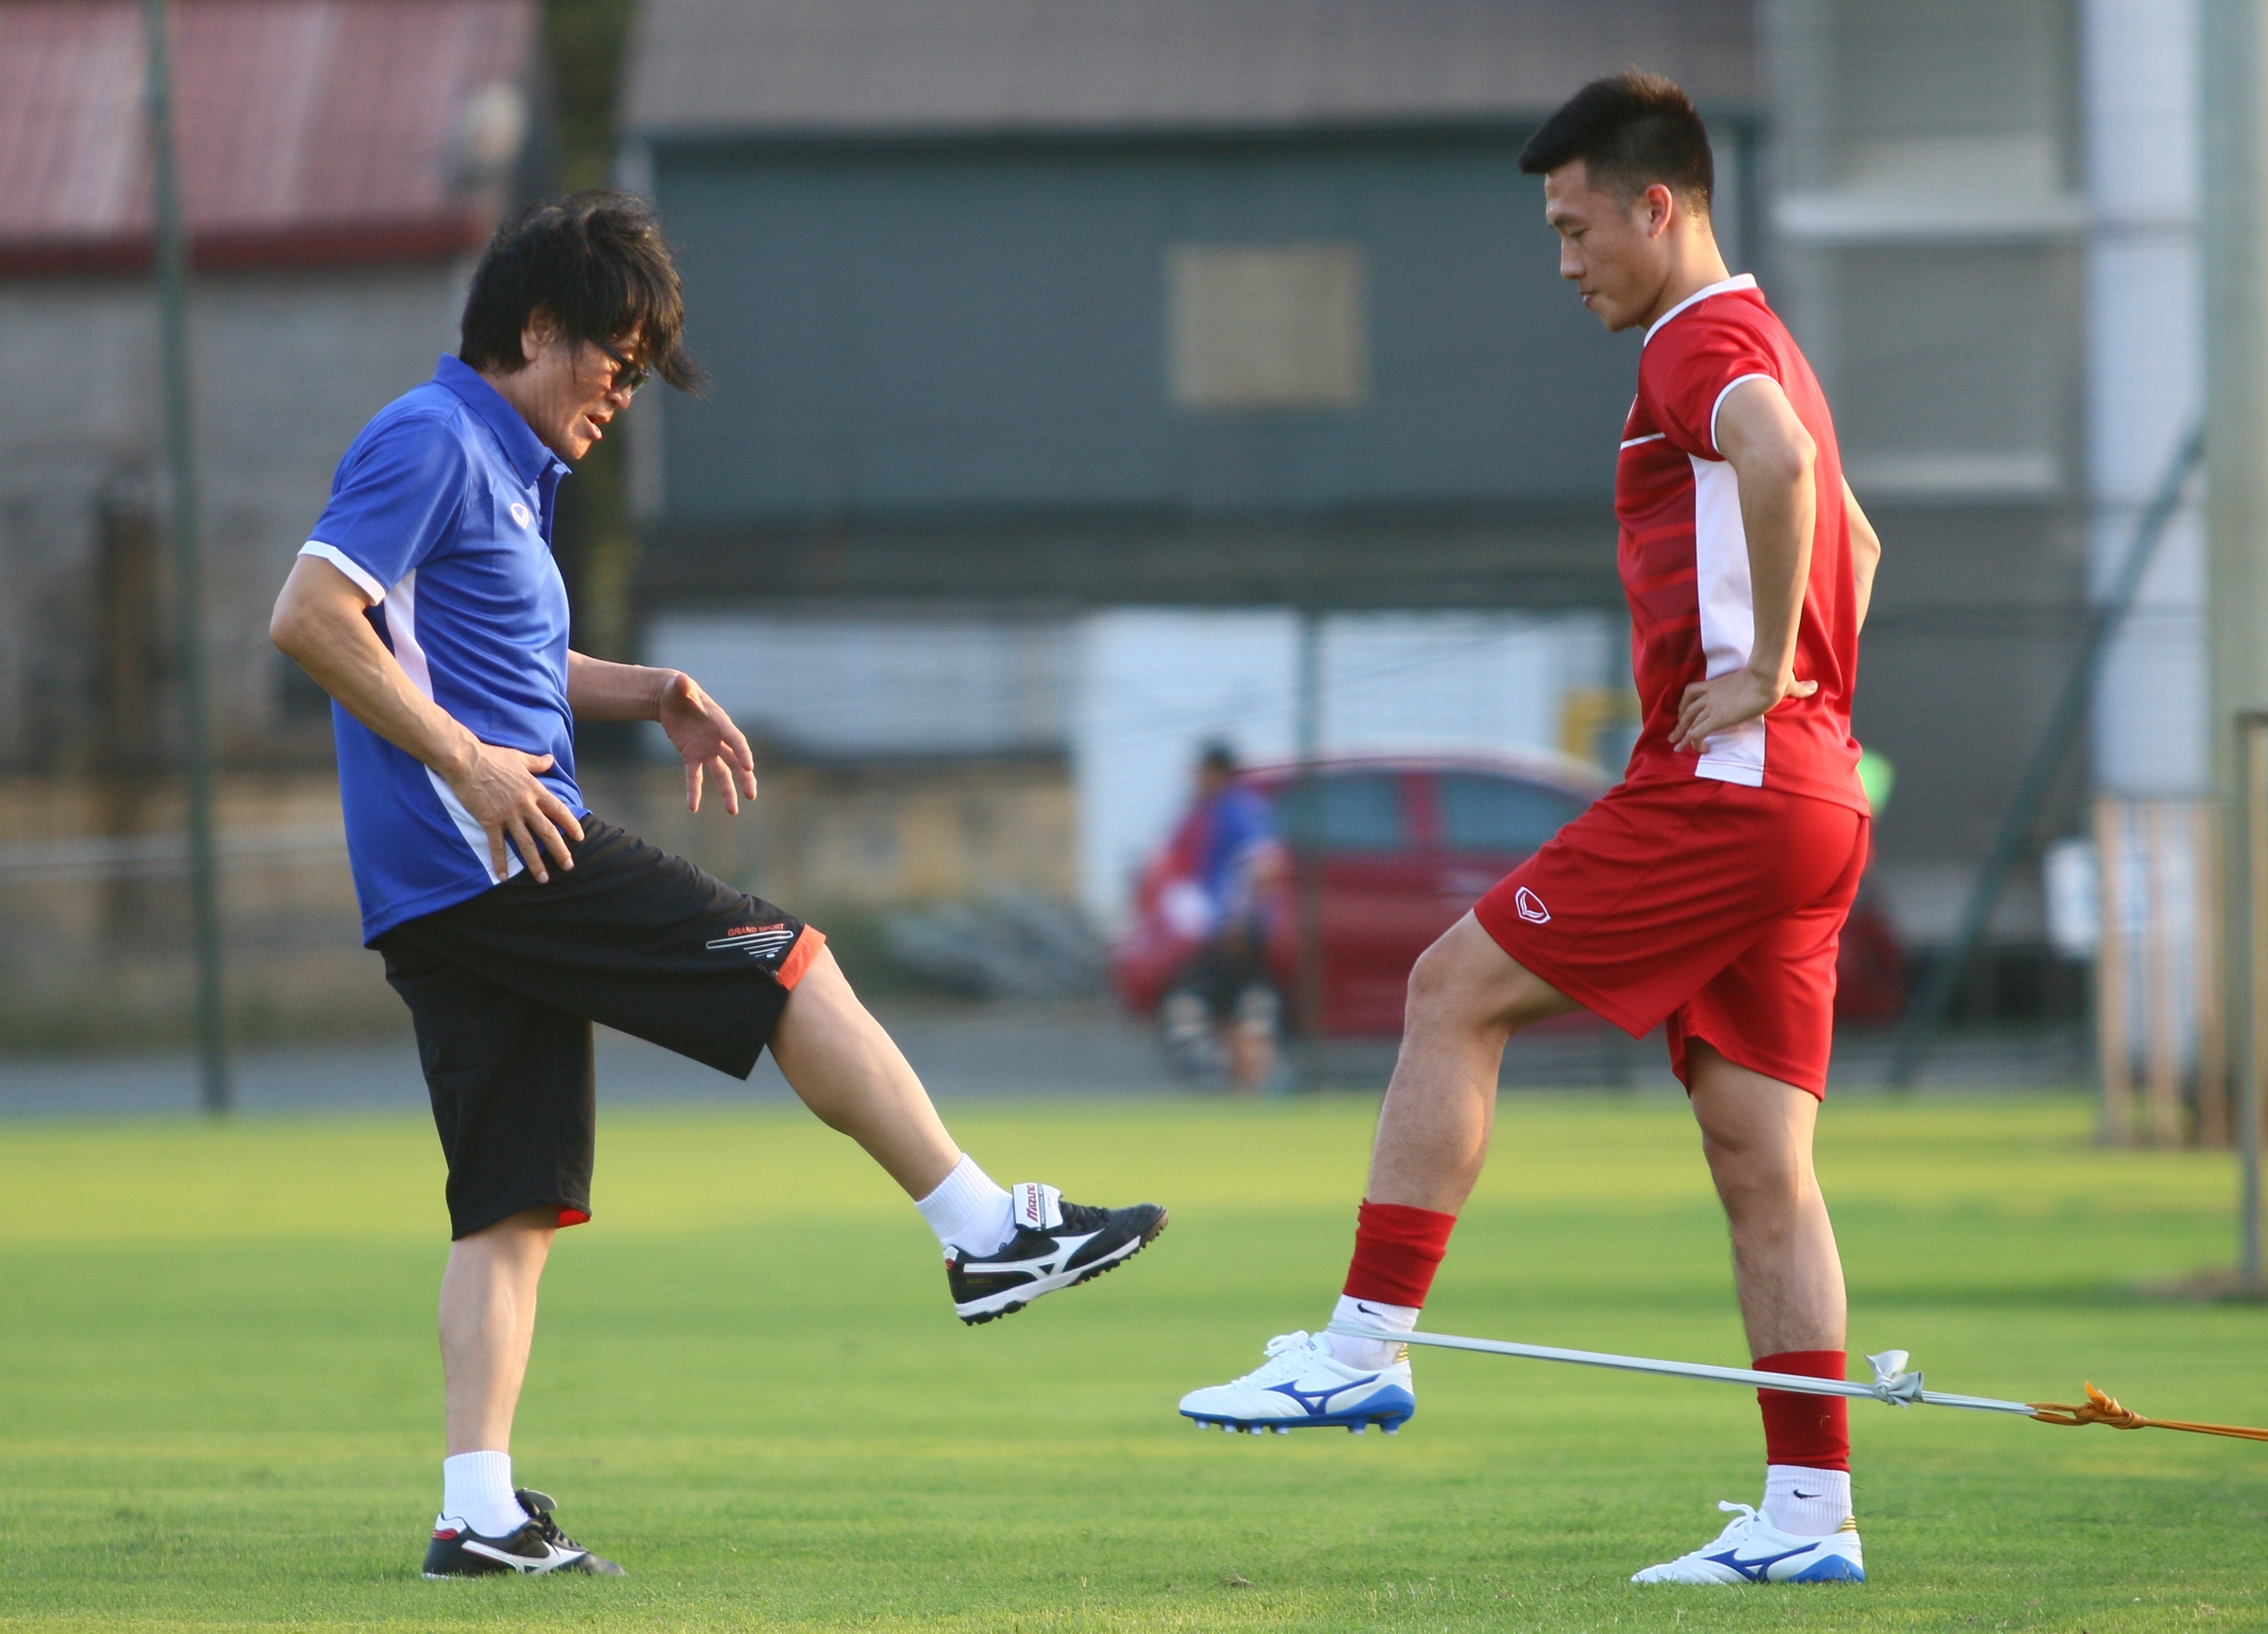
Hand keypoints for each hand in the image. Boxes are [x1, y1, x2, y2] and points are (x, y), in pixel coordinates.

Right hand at [447, 740, 584, 882]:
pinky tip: (503, 876)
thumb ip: (537, 762)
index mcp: (535, 790)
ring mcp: (508, 814)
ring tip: (543, 879)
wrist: (466, 761)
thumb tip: (550, 759)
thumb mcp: (519, 757)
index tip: (580, 837)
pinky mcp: (490, 821)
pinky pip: (497, 845)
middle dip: (560, 851)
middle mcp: (525, 805)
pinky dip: (500, 862)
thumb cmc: (492, 757)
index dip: (571, 824)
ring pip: (526, 843)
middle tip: (568, 865)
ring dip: (536, 863)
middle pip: (548, 831)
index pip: (559, 810)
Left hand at [656, 670, 757, 813]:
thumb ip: (682, 686)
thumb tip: (681, 681)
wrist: (670, 697)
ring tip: (733, 811)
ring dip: (727, 792)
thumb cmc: (678, 689)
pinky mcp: (692, 756)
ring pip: (721, 773)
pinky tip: (693, 807)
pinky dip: (694, 791)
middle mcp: (718, 739)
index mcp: (719, 722)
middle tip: (752, 795)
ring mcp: (707, 749)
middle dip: (744, 778)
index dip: (743, 753)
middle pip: (735, 762)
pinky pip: (694, 776)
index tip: (749, 767)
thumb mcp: (679, 686)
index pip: (735, 739)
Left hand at [1670, 666, 1816, 754]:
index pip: (1692, 692)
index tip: (1684, 715)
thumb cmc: (1774, 677)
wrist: (1768, 677)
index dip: (1686, 705)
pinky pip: (1696, 733)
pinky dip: (1693, 742)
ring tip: (1677, 747)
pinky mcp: (1716, 718)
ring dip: (1681, 735)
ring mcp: (1711, 706)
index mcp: (1718, 685)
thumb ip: (1797, 687)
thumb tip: (1814, 686)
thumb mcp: (1783, 682)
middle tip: (1674, 736)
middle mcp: (1710, 695)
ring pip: (1688, 722)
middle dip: (1680, 724)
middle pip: (1686, 710)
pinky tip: (1696, 750)